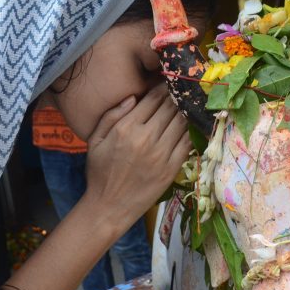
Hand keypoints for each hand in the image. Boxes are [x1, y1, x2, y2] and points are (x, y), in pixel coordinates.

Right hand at [82, 84, 190, 226]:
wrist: (109, 206)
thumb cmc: (100, 172)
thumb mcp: (95, 140)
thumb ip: (111, 115)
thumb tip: (133, 97)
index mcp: (126, 128)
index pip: (153, 98)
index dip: (164, 87)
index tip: (170, 82)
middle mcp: (146, 138)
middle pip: (170, 107)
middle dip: (178, 96)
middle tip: (185, 90)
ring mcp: (161, 154)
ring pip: (181, 122)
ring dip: (187, 111)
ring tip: (191, 103)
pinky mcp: (171, 168)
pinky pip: (187, 142)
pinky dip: (192, 131)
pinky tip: (193, 124)